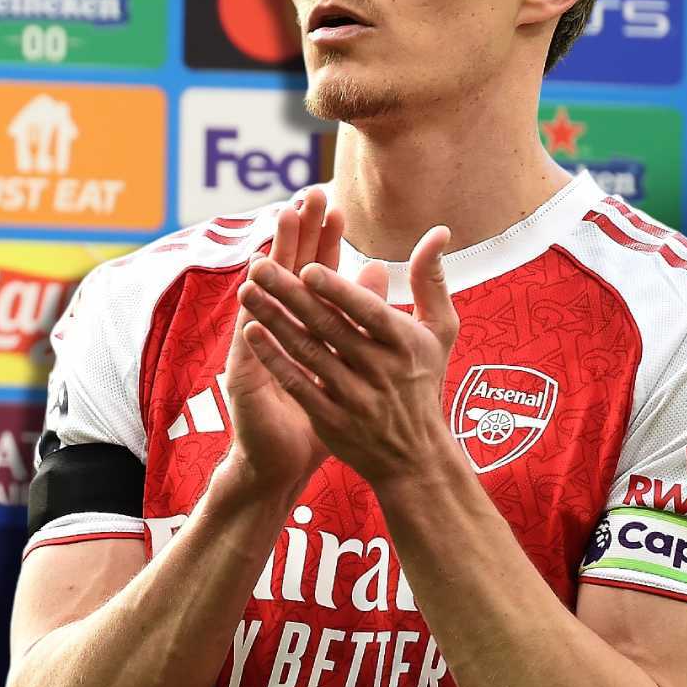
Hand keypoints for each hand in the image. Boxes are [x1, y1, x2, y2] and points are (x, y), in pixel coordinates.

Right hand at [220, 188, 344, 496]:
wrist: (281, 461)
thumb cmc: (319, 414)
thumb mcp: (348, 363)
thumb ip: (362, 318)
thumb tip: (379, 273)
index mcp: (305, 324)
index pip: (314, 270)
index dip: (323, 239)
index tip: (332, 206)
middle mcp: (279, 329)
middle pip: (288, 272)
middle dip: (296, 235)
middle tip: (304, 199)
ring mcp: (257, 349)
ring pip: (265, 297)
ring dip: (270, 264)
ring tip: (277, 226)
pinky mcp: (244, 375)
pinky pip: (248, 342)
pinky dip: (249, 317)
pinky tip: (248, 293)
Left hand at [237, 225, 460, 487]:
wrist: (414, 456)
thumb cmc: (424, 379)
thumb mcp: (439, 331)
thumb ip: (431, 280)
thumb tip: (438, 230)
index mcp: (406, 344)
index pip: (369, 312)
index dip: (339, 291)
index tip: (308, 266)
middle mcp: (380, 371)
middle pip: (330, 328)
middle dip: (291, 294)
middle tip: (259, 265)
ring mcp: (354, 398)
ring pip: (308, 352)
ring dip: (274, 320)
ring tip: (247, 289)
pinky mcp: (331, 420)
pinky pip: (298, 384)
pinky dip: (274, 359)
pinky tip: (250, 334)